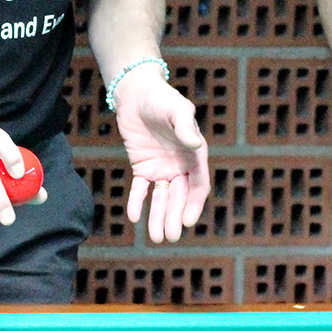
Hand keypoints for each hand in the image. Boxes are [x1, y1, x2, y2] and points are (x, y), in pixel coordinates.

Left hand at [113, 65, 209, 242]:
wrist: (136, 93)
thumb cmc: (162, 98)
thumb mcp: (177, 109)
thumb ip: (185, 125)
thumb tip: (194, 143)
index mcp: (194, 155)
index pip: (198, 185)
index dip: (194, 204)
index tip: (187, 221)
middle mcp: (180, 165)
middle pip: (179, 197)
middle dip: (175, 217)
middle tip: (169, 237)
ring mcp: (161, 168)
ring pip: (161, 198)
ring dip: (158, 217)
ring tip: (156, 238)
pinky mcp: (142, 167)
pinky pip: (140, 189)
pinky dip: (137, 202)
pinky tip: (133, 216)